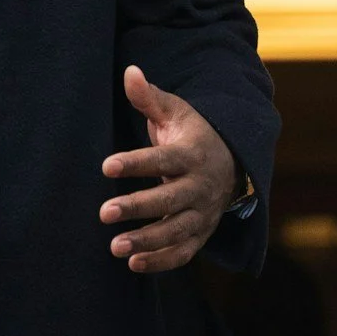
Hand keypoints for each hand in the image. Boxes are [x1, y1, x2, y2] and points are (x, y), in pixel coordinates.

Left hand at [100, 65, 237, 274]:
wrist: (232, 163)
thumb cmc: (192, 134)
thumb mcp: (175, 112)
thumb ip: (149, 98)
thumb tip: (130, 72)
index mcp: (193, 154)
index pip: (164, 159)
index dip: (136, 162)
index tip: (106, 166)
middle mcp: (201, 186)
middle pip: (171, 200)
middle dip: (138, 207)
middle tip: (104, 213)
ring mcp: (203, 213)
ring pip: (177, 231)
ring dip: (147, 241)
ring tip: (114, 247)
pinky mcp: (201, 233)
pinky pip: (184, 252)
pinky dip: (162, 261)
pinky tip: (133, 263)